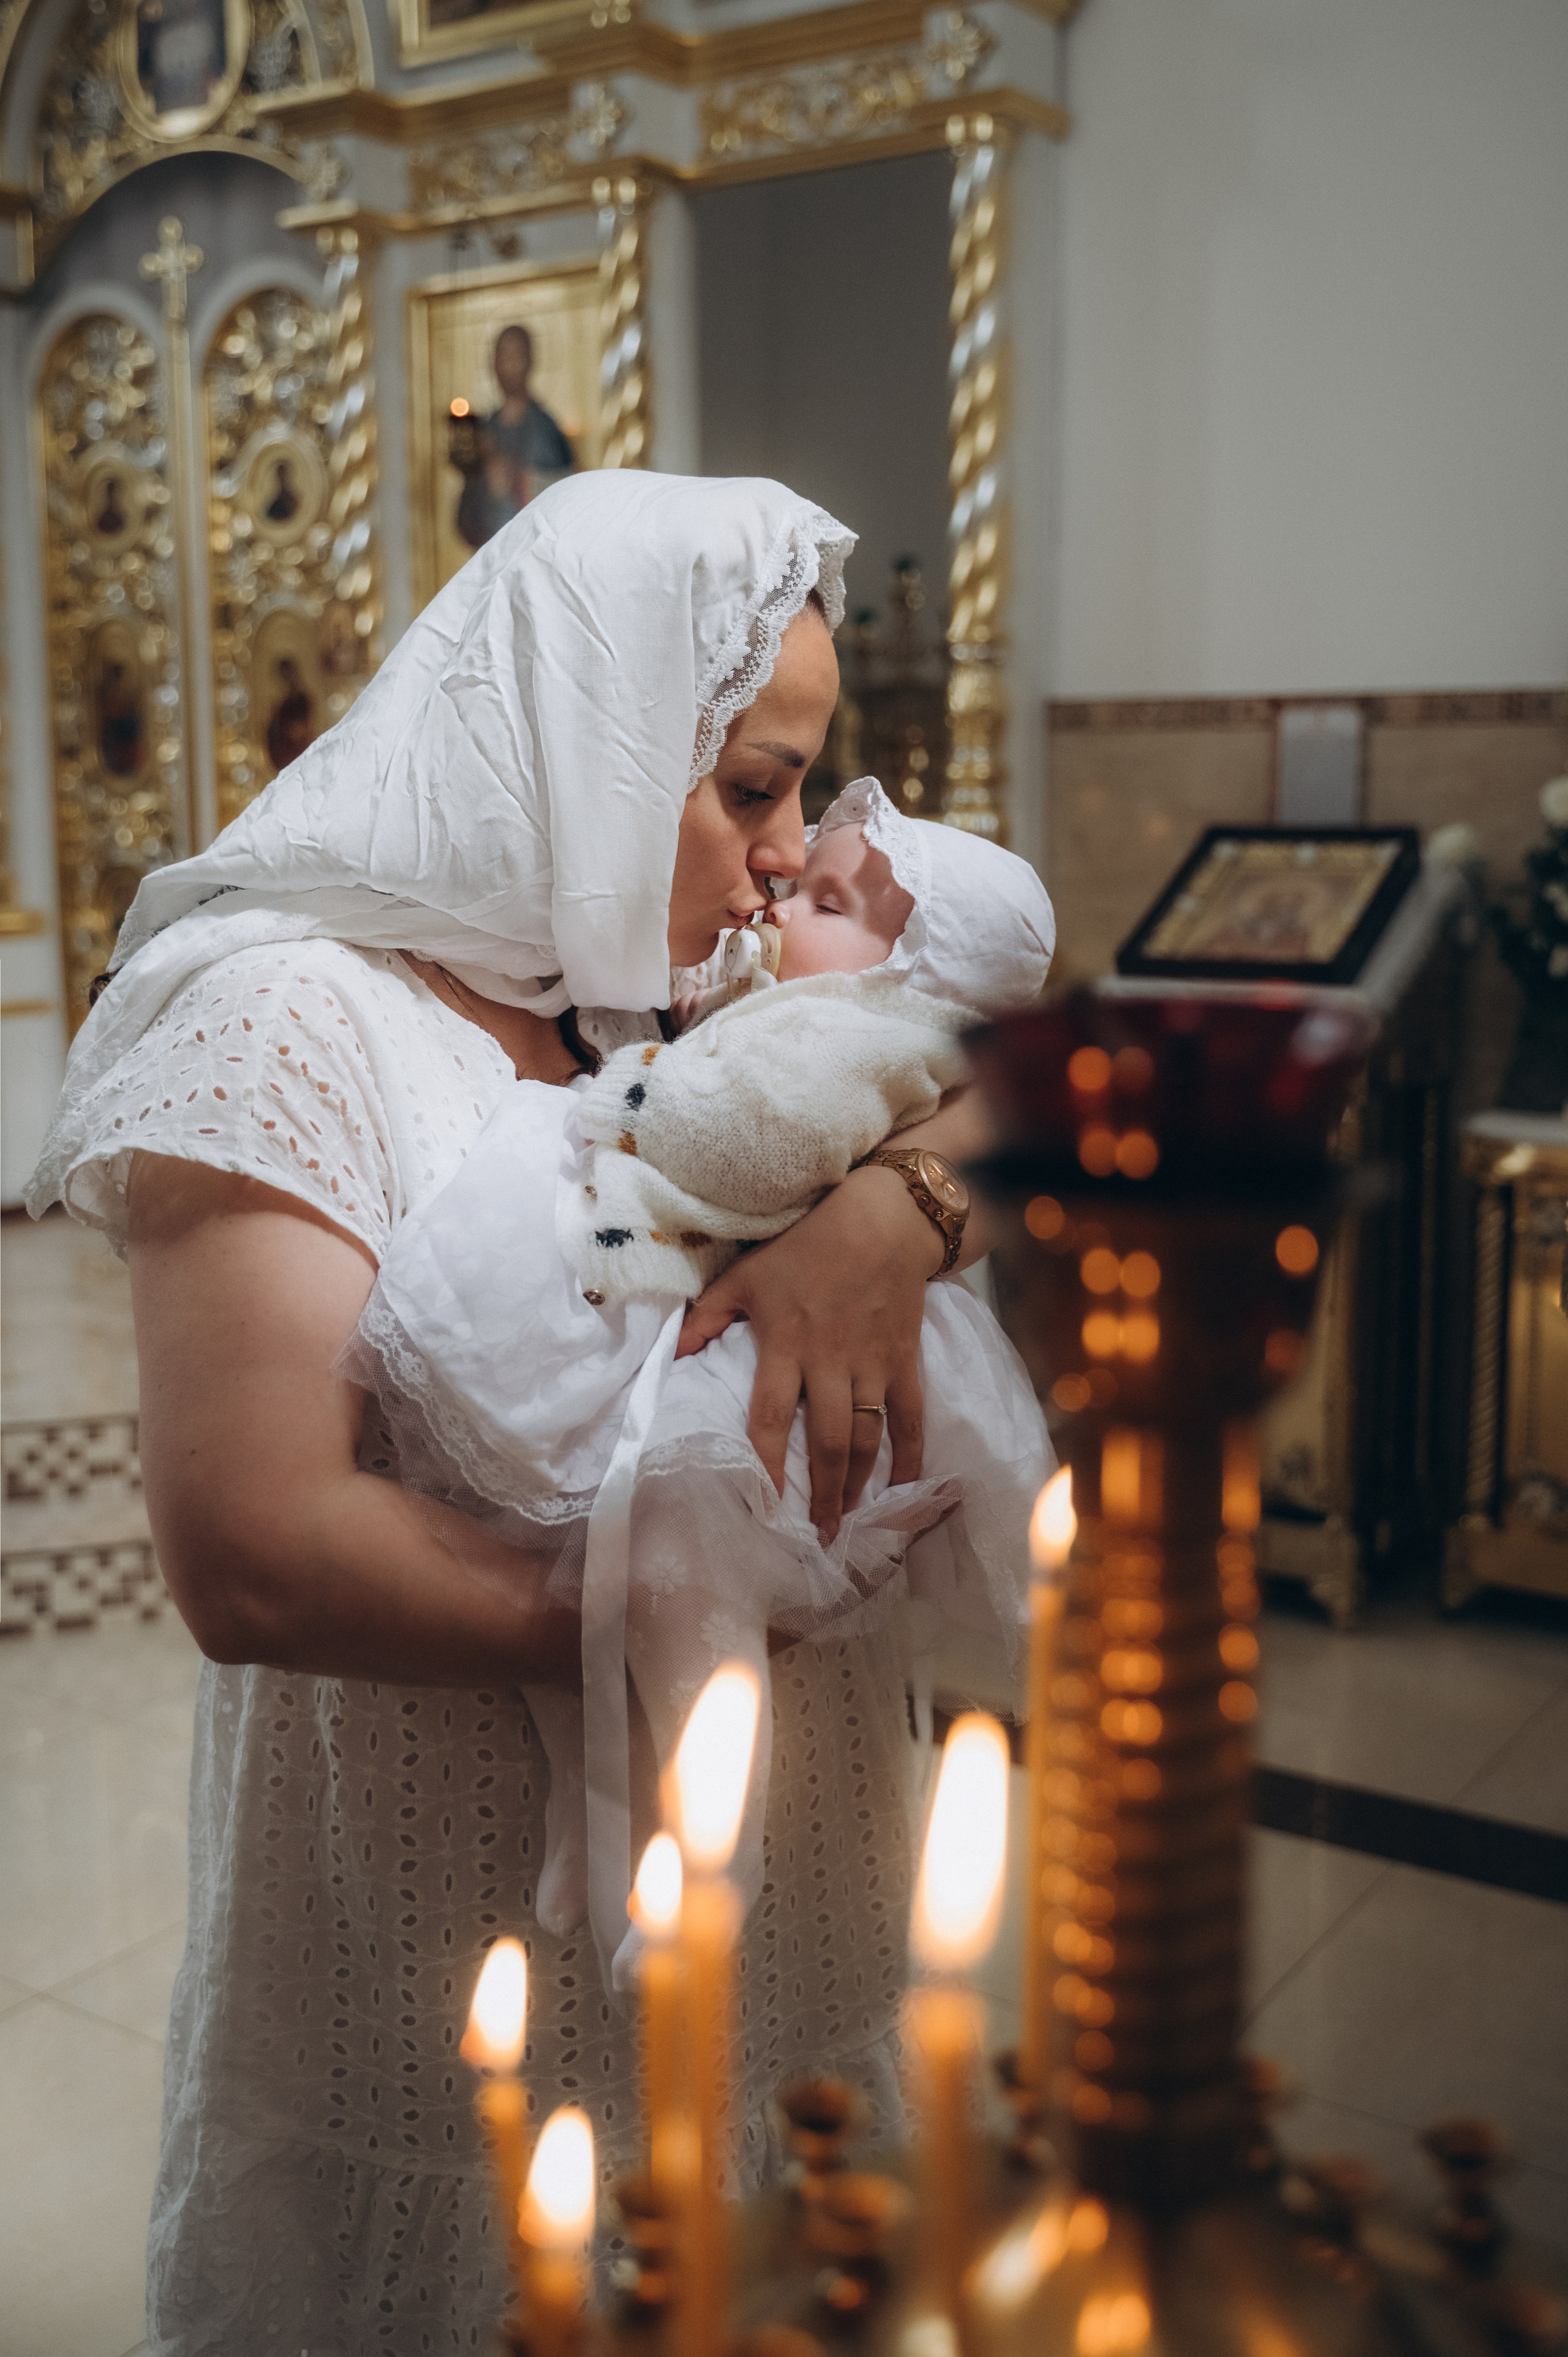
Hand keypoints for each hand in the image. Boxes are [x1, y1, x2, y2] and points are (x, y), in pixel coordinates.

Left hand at [676, 1165, 943, 1541]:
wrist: (882, 1219)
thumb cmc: (807, 1246)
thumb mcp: (746, 1275)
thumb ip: (708, 1317)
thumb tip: (674, 1358)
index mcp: (786, 1344)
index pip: (770, 1417)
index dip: (768, 1464)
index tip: (764, 1505)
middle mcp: (830, 1361)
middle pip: (827, 1440)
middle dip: (824, 1492)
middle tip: (819, 1533)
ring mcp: (872, 1363)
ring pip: (868, 1436)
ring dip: (859, 1482)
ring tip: (849, 1520)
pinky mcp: (904, 1359)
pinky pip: (911, 1415)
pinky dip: (912, 1453)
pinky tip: (904, 1486)